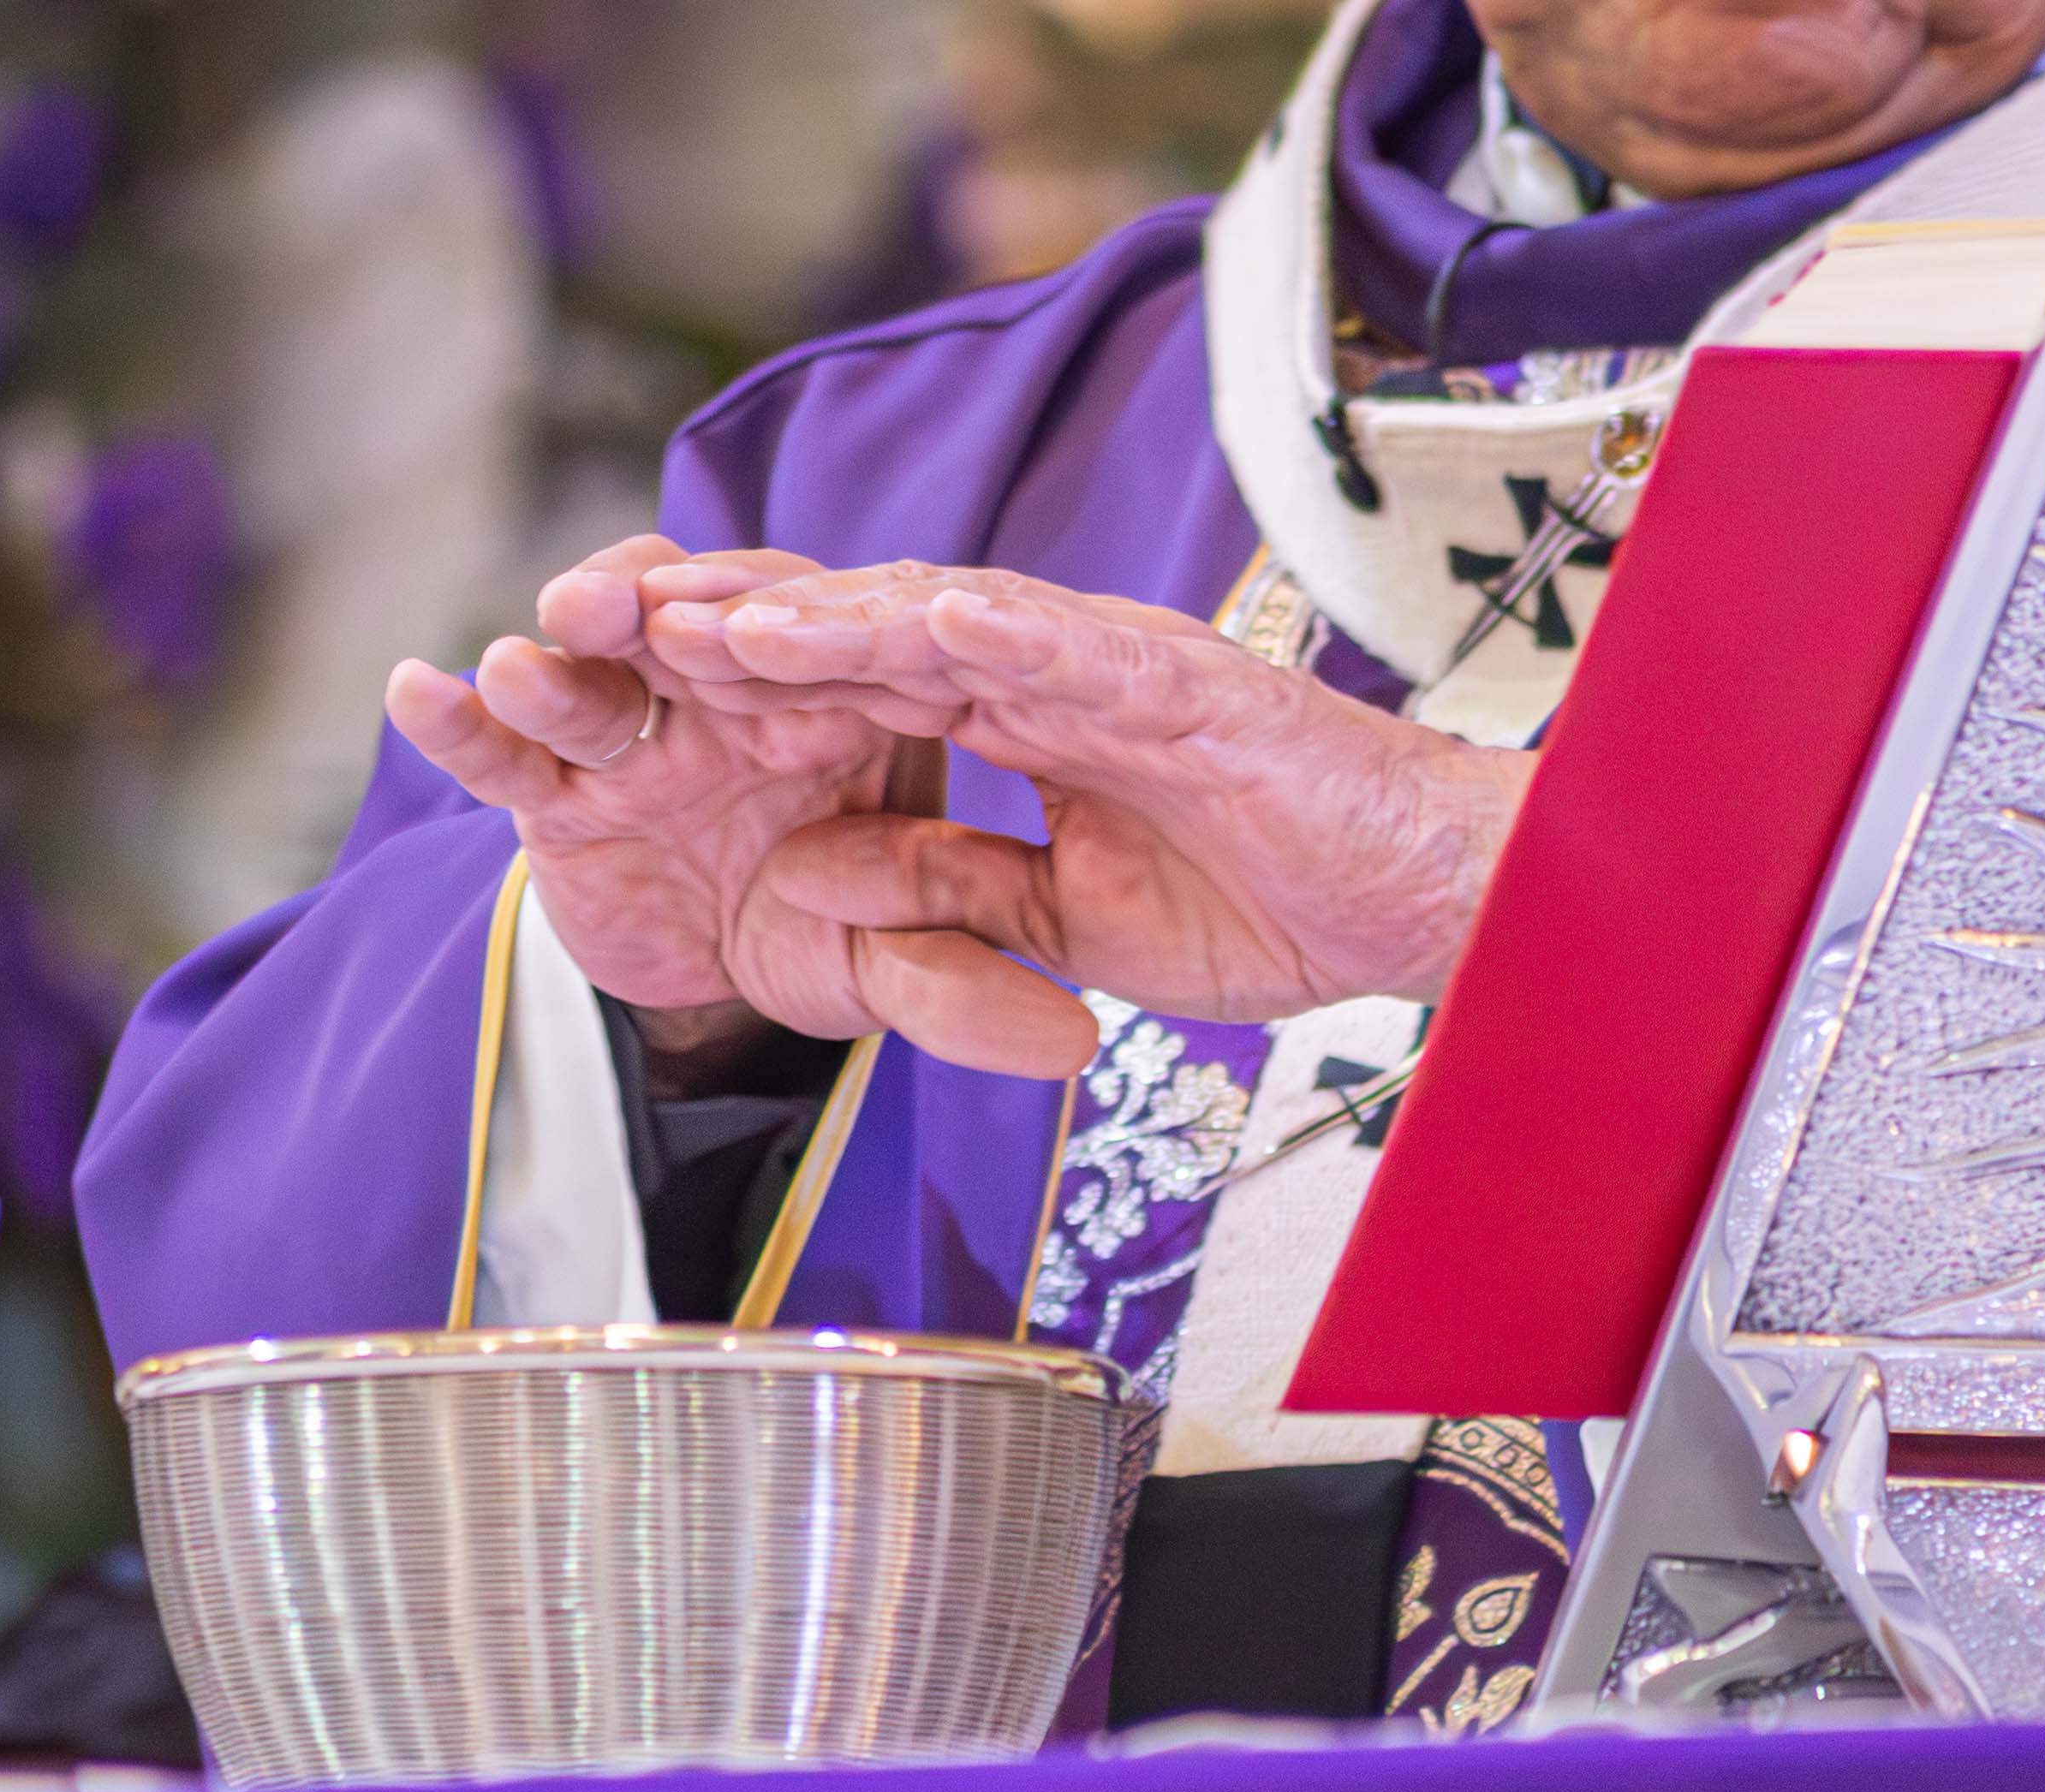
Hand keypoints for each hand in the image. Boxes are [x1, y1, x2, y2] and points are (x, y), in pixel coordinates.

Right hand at [383, 536, 1100, 1081]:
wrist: (728, 984)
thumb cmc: (831, 935)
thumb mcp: (896, 969)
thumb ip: (970, 991)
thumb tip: (1073, 1047)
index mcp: (845, 699)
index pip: (845, 638)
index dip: (830, 631)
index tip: (813, 633)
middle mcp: (736, 692)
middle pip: (710, 614)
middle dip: (678, 599)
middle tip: (657, 605)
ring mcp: (640, 731)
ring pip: (600, 661)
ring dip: (571, 636)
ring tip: (549, 640)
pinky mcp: (556, 788)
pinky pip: (500, 748)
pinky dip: (457, 719)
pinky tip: (418, 690)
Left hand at [647, 564, 1531, 1020]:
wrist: (1418, 910)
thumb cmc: (1269, 902)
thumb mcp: (1059, 922)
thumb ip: (946, 889)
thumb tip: (814, 874)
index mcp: (1021, 719)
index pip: (858, 687)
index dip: (750, 680)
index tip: (642, 686)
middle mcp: (1053, 671)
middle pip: (871, 630)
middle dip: (747, 623)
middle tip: (625, 619)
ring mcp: (1118, 669)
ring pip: (947, 619)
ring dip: (830, 617)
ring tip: (719, 617)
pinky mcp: (1189, 689)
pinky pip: (1078, 651)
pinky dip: (997, 630)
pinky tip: (914, 621)